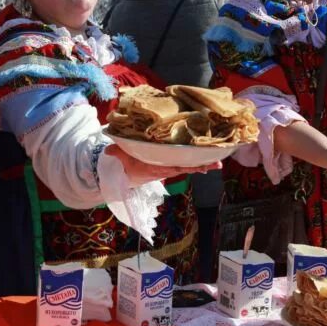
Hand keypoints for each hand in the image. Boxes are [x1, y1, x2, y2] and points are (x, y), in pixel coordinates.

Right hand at [105, 145, 220, 187]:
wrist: (122, 174)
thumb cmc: (123, 163)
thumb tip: (108, 150)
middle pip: (187, 167)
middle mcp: (164, 168)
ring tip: (217, 162)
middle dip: (202, 166)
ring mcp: (167, 168)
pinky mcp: (166, 166)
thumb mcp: (119, 157)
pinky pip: (183, 165)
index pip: (176, 166)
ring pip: (187, 166)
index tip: (204, 166)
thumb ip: (115, 152)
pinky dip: (194, 164)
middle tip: (218, 163)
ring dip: (202, 165)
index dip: (190, 166)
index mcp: (156, 167)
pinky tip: (205, 161)